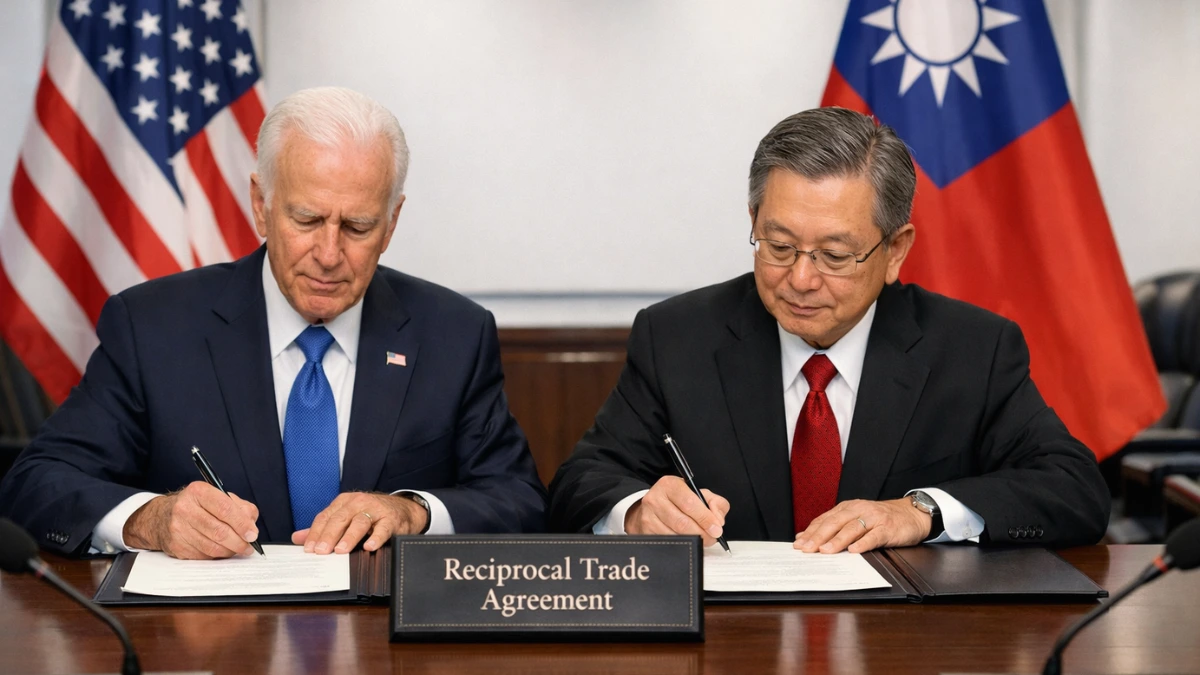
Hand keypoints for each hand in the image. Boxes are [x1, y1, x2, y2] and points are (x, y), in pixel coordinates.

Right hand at [123, 482, 259, 558]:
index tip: (252, 534)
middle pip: (219, 531)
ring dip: (230, 551)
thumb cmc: (198, 506)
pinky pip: (203, 556)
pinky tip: (222, 550)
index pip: (225, 509)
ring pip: (212, 547)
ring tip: (238, 549)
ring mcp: (178, 528)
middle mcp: (185, 508)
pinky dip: (217, 556)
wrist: (162, 516)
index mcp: (199, 492)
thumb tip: (251, 526)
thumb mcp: (219, 497)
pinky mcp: (176, 546)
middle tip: (249, 547)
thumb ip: (240, 507)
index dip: (242, 524)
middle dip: (239, 542)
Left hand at [291, 492, 427, 554]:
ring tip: (341, 550)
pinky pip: (383, 529)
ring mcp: (376, 510)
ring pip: (360, 522)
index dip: (316, 533)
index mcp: (345, 502)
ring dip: (349, 537)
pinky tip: (369, 547)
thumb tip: (297, 538)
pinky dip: (376, 537)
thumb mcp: (346, 518)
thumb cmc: (371, 515)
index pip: (326, 517)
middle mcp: (359, 502)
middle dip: (329, 535)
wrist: (403, 510)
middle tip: (321, 551)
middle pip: (340, 518)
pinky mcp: (391, 519)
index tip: (309, 549)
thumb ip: (323, 528)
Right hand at [624, 476, 729, 546]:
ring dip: (693, 540)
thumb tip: (718, 520)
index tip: (716, 529)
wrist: (653, 507)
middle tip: (712, 537)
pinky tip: (688, 541)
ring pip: (675, 535)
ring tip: (702, 539)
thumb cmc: (678, 500)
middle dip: (702, 533)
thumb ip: (715, 503)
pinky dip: (683, 545)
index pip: (689, 502)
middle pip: (682, 522)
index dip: (705, 518)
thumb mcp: (698, 494)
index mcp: (670, 485)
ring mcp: (648, 516)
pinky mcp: (646, 532)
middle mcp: (656, 499)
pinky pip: (668, 543)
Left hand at [793, 498, 930, 553]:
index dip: (810, 532)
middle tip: (806, 549)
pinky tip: (853, 551)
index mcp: (848, 508)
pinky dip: (863, 543)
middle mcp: (858, 510)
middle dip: (818, 536)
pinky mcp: (887, 528)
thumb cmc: (880, 519)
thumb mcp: (855, 519)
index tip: (798, 544)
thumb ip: (833, 526)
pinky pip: (873, 536)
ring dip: (836, 540)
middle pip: (834, 523)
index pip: (825, 520)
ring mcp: (873, 518)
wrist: (911, 514)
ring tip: (824, 550)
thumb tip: (806, 536)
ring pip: (851, 529)